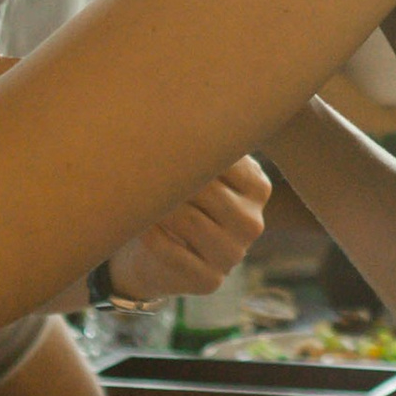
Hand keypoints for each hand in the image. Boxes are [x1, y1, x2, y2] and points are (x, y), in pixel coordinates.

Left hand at [103, 156, 272, 304]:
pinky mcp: (209, 280)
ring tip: (137, 195)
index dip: (185, 151)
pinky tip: (139, 227)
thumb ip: (197, 145)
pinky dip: (148, 235)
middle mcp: (252, 223)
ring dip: (155, 206)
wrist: (156, 255)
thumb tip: (175, 114)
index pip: (223, 158)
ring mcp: (233, 255)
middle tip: (139, 169)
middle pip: (204, 189)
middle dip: (168, 179)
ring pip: (186, 219)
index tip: (158, 145)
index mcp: (258, 187)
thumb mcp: (196, 169)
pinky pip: (170, 252)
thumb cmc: (176, 199)